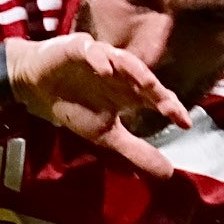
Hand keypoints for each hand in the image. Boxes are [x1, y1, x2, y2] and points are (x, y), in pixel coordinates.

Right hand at [5, 34, 196, 177]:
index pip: (156, 98)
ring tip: (145, 83)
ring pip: (122, 60)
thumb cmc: (75, 106)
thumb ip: (137, 151)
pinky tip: (104, 69)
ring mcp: (102, 59)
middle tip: (169, 106)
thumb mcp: (106, 135)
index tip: (185, 124)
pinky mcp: (78, 49)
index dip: (171, 108)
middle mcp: (121, 73)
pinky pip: (90, 50)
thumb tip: (169, 174)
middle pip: (144, 79)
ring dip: (134, 70)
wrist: (37, 88)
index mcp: (130, 92)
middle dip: (157, 92)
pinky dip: (98, 58)